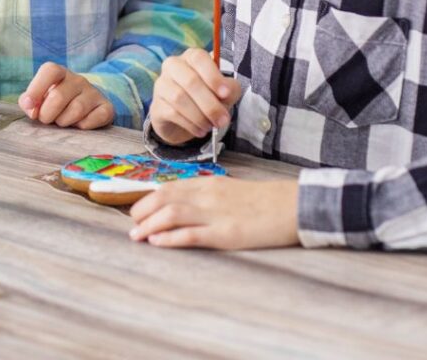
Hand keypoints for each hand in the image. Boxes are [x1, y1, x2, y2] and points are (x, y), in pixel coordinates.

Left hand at [19, 62, 113, 129]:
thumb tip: (29, 107)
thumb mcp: (41, 99)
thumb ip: (28, 101)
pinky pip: (92, 120)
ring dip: (64, 122)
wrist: (86, 108)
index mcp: (60, 73)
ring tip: (62, 122)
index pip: (50, 70)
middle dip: (47, 114)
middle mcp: (78, 80)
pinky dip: (82, 127)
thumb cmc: (57, 104)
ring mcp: (94, 93)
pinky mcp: (106, 108)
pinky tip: (79, 125)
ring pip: (76, 110)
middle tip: (46, 120)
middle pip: (58, 96)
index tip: (30, 107)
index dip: (36, 89)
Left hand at [129, 177, 299, 249]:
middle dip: (143, 210)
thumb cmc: (264, 201)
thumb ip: (210, 196)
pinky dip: (171, 238)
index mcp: (210, 184)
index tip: (137, 211)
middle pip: (165, 197)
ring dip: (150, 225)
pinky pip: (192, 234)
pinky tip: (157, 243)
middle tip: (132, 225)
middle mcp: (209, 195)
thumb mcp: (233, 192)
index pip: (170, 187)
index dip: (148, 198)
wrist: (294, 205)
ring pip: (173, 213)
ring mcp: (216, 214)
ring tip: (136, 237)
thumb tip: (187, 206)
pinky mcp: (226, 233)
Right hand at [150, 48, 241, 145]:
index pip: (199, 59)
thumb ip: (229, 89)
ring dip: (200, 116)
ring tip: (211, 126)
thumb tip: (227, 91)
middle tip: (223, 120)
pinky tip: (200, 130)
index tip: (225, 94)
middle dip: (210, 104)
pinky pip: (172, 113)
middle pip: (190, 81)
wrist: (185, 120)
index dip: (213, 76)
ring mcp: (161, 84)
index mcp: (191, 57)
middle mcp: (173, 66)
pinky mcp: (156, 105)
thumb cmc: (207, 97)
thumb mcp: (224, 92)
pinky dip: (190, 124)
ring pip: (180, 98)